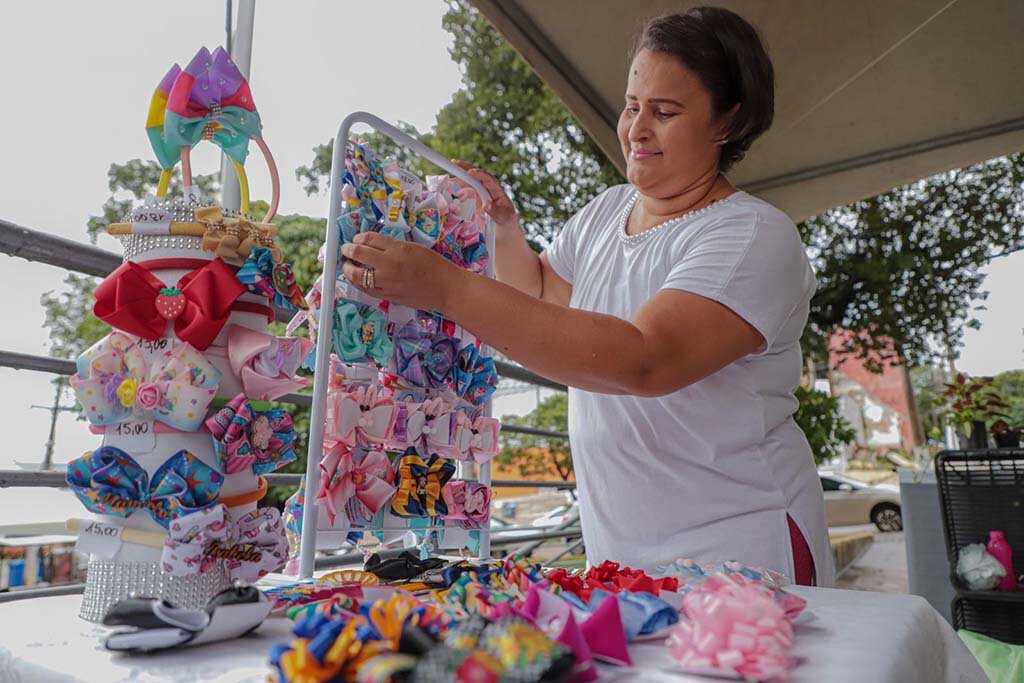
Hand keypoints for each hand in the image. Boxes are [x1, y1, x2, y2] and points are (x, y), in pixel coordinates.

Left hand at [341, 233, 464, 310]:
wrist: (447, 289)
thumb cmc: (435, 266)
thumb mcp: (414, 248)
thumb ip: (393, 246)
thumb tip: (375, 246)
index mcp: (397, 248)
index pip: (369, 239)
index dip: (358, 237)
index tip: (355, 239)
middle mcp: (389, 264)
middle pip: (359, 253)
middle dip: (348, 250)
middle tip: (345, 249)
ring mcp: (387, 282)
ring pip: (357, 274)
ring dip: (348, 268)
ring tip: (347, 265)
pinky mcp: (388, 296)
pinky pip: (366, 289)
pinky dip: (358, 283)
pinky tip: (357, 279)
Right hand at [452, 160, 519, 231]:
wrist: (505, 224)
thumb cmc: (506, 221)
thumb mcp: (503, 218)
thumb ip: (495, 212)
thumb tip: (485, 206)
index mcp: (498, 192)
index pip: (489, 180)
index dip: (480, 175)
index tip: (470, 172)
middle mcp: (491, 188)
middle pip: (479, 174)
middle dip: (467, 167)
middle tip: (455, 162)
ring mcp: (484, 190)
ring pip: (473, 178)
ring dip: (462, 172)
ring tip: (452, 166)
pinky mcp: (478, 194)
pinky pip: (470, 185)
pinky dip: (461, 181)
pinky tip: (453, 179)